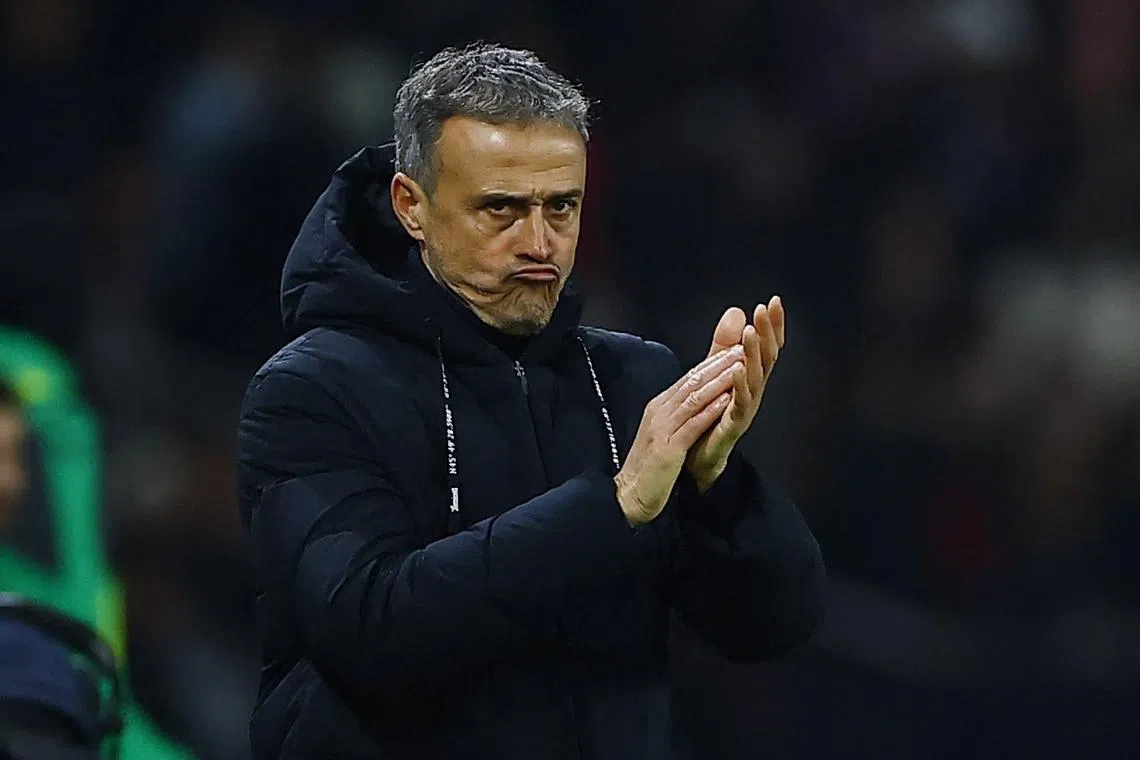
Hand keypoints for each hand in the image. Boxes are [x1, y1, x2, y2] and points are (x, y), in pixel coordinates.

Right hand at [615, 346, 745, 525]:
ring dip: (718, 380)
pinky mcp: (667, 449)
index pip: (689, 378)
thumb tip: (698, 397)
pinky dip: (710, 410)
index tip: (735, 348)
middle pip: (692, 381)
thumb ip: (680, 414)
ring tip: (740, 366)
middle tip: (743, 347)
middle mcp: (659, 411)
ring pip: (693, 398)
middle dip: (719, 363)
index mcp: (659, 407)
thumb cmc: (650, 467)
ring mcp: (662, 429)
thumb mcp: (665, 433)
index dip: (712, 362)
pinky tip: (726, 399)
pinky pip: (692, 425)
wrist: (629, 496)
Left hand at [685, 297, 785, 491]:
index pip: (766, 346)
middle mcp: (754, 392)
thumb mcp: (715, 373)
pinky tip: (738, 368)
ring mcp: (746, 408)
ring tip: (751, 331)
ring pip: (755, 377)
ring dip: (753, 353)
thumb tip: (736, 310)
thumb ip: (724, 345)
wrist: (696, 458)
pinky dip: (740, 384)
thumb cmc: (710, 415)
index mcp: (750, 378)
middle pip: (766, 357)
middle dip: (767, 332)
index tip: (774, 301)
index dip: (772, 326)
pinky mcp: (733, 424)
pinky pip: (739, 403)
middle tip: (766, 308)